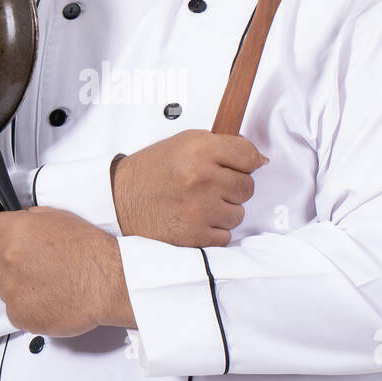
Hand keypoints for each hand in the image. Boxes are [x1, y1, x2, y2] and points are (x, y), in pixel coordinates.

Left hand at [0, 206, 135, 335]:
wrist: (109, 283)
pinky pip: (15, 311)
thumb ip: (31, 221)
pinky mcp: (19, 314)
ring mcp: (12, 288)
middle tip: (42, 267)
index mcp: (16, 231)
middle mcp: (8, 257)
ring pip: (6, 288)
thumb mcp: (61, 218)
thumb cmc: (92, 253)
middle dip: (15, 264)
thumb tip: (21, 225)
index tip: (1, 243)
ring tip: (51, 285)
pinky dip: (30, 309)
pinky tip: (51, 300)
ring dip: (22, 288)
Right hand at [110, 129, 267, 246]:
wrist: (119, 200)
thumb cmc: (154, 171)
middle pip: (247, 188)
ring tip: (199, 204)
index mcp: (199, 149)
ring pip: (239, 214)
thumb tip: (262, 161)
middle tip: (209, 187)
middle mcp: (201, 178)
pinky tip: (194, 220)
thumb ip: (225, 147)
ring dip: (223, 211)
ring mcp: (199, 210)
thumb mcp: (185, 143)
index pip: (249, 156)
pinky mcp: (195, 236)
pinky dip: (213, 231)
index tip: (235, 167)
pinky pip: (226, 236)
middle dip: (233, 188)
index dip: (244, 162)